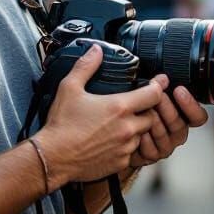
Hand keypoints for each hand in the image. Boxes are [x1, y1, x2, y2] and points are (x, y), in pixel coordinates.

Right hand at [34, 45, 161, 185]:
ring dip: (136, 128)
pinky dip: (126, 145)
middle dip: (147, 109)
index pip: (153, 94)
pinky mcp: (120, 162)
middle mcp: (127, 128)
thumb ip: (86, 66)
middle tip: (134, 105)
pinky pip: (132, 152)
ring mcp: (125, 147)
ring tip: (119, 124)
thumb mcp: (70, 88)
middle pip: (152, 116)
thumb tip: (96, 51)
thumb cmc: (61, 125)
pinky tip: (111, 140)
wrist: (53, 157)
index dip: (158, 86)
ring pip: (143, 135)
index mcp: (118, 107)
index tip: (160, 82)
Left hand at [128, 83, 207, 169]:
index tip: (179, 90)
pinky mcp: (151, 156)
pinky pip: (151, 151)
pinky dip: (144, 140)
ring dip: (155, 123)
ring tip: (146, 111)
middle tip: (159, 97)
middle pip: (180, 125)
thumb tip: (161, 78)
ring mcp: (164, 146)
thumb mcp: (149, 95)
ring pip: (165, 138)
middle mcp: (176, 133)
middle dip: (169, 110)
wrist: (119, 131)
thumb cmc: (137, 109)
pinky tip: (138, 131)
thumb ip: (158, 89)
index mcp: (182, 117)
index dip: (191, 105)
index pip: (198, 117)